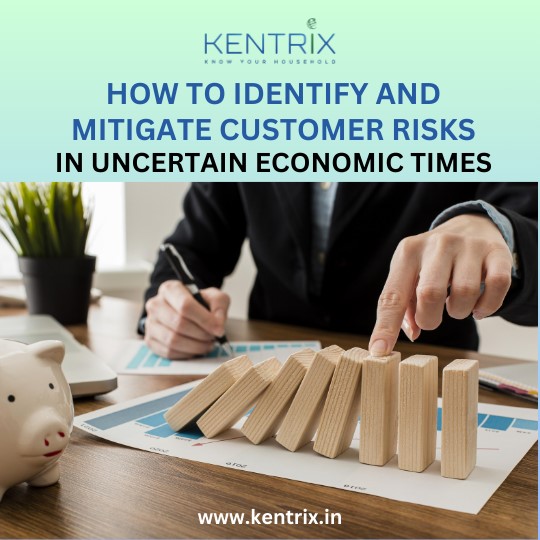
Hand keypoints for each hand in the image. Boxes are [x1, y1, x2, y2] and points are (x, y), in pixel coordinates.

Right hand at [144, 280, 229, 358]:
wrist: (187, 312)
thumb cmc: (200, 304)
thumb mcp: (215, 298)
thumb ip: (219, 307)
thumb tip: (217, 325)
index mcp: (170, 289)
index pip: (186, 305)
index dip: (205, 320)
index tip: (219, 329)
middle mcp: (156, 304)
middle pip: (179, 324)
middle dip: (201, 334)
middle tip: (213, 337)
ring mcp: (150, 323)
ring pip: (173, 340)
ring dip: (195, 346)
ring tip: (207, 344)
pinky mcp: (150, 340)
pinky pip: (168, 352)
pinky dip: (186, 354)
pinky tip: (196, 348)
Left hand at [369, 214, 512, 355]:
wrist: (470, 225)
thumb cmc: (432, 260)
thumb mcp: (409, 273)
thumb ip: (404, 305)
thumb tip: (413, 333)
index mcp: (407, 252)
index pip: (392, 295)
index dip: (386, 326)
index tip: (380, 351)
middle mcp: (437, 245)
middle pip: (430, 294)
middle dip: (429, 319)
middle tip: (431, 319)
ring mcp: (468, 246)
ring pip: (464, 292)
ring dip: (458, 312)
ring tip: (454, 306)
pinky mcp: (496, 251)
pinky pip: (497, 286)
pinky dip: (487, 306)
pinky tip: (478, 307)